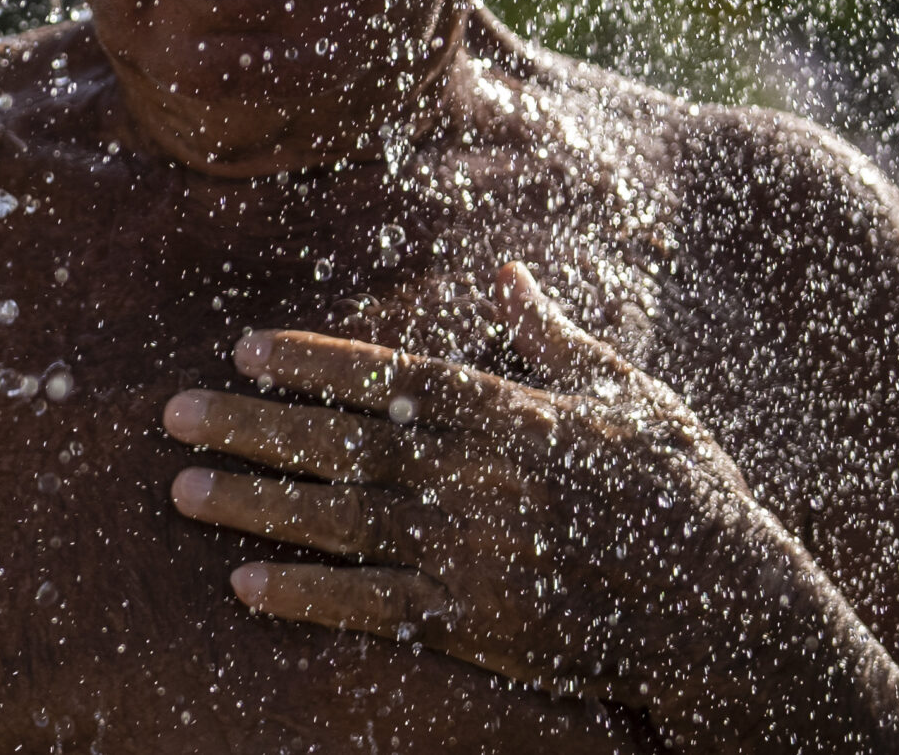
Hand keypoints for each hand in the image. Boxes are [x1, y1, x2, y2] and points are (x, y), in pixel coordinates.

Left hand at [160, 263, 869, 742]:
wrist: (727, 611)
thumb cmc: (685, 490)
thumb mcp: (629, 394)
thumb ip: (554, 337)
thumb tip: (505, 272)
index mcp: (510, 414)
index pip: (389, 375)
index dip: (311, 361)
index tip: (243, 346)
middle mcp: (476, 479)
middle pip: (342, 445)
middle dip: (252, 425)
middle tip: (172, 413)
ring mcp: (470, 555)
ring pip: (339, 523)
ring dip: (257, 506)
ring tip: (185, 491)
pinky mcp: (474, 627)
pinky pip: (372, 608)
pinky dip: (308, 597)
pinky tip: (248, 586)